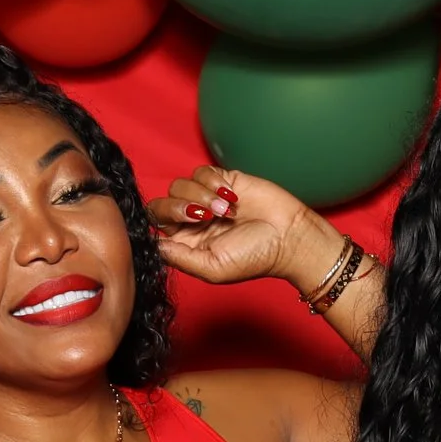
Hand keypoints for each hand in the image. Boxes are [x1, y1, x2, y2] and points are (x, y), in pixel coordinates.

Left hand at [149, 166, 343, 291]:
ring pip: (180, 185)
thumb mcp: (212, 268)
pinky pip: (202, 173)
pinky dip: (213, 183)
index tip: (185, 226)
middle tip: (204, 216)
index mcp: (186, 244)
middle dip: (179, 207)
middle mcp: (191, 222)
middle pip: (162, 203)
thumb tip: (152, 244)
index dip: (163, 222)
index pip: (156, 227)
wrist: (288, 237)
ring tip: (227, 211)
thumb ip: (179, 257)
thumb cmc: (255, 258)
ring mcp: (205, 199)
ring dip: (201, 196)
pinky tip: (232, 197)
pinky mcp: (222, 181)